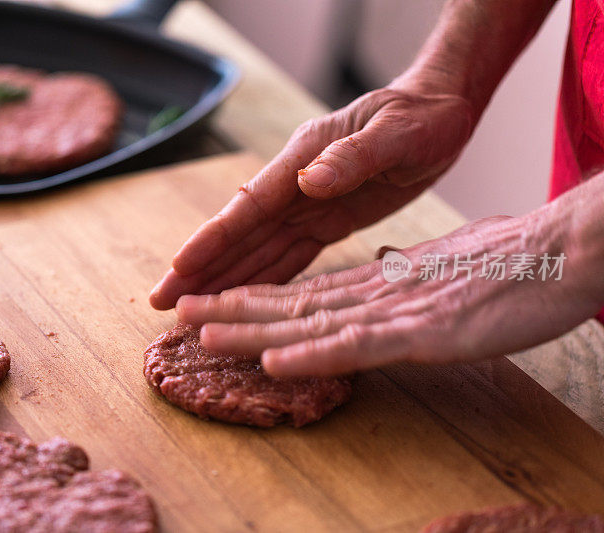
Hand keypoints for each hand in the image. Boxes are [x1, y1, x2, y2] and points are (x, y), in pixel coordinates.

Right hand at [150, 85, 473, 309]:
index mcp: (304, 159)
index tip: (179, 265)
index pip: (249, 205)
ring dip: (224, 279)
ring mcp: (307, 203)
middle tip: (162, 301)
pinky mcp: (326, 220)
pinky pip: (289, 255)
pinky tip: (242, 300)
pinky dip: (262, 278)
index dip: (213, 238)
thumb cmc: (420, 116)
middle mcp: (296, 184)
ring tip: (189, 308)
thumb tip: (310, 181)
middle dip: (200, 268)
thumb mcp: (395, 133)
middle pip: (239, 233)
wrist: (440, 110)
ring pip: (257, 249)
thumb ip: (352, 157)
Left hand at [174, 214, 602, 376]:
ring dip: (253, 329)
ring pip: (311, 322)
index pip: (306, 291)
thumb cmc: (509, 262)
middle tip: (182, 314)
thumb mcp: (446, 268)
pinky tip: (274, 361)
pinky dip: (314, 354)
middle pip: (293, 304)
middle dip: (234, 311)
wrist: (562, 250)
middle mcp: (377, 293)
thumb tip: (381, 269)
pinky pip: (359, 346)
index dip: (257, 299)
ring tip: (204, 332)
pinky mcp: (425, 332)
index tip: (216, 303)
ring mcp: (397, 312)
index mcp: (380, 281)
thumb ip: (406, 275)